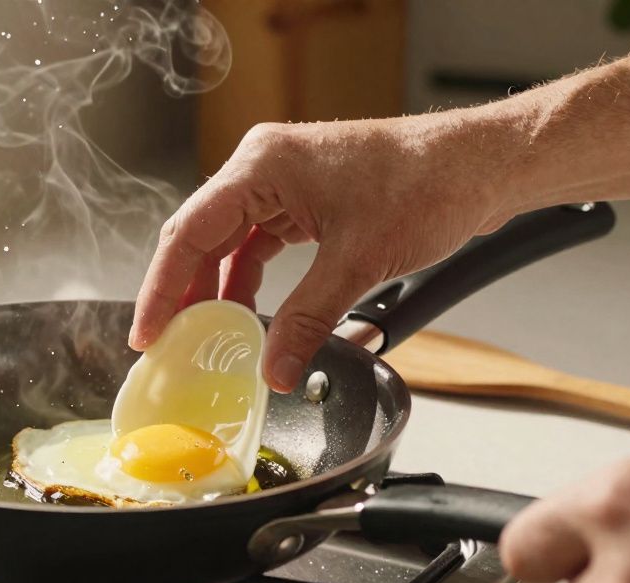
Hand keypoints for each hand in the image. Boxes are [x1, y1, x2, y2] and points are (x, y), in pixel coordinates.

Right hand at [129, 115, 517, 390]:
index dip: (161, 289)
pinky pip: (258, 246)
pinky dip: (248, 282)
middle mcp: (263, 168)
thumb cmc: (428, 184)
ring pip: (227, 245)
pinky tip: (244, 317)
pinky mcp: (303, 200)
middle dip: (182, 295)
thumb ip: (306, 320)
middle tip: (166, 346)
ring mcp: (283, 183)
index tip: (147, 333)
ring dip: (215, 292)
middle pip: (200, 239)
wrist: (482, 166)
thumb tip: (273, 370)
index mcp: (261, 165)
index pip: (189, 233)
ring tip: (202, 338)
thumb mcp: (358, 261)